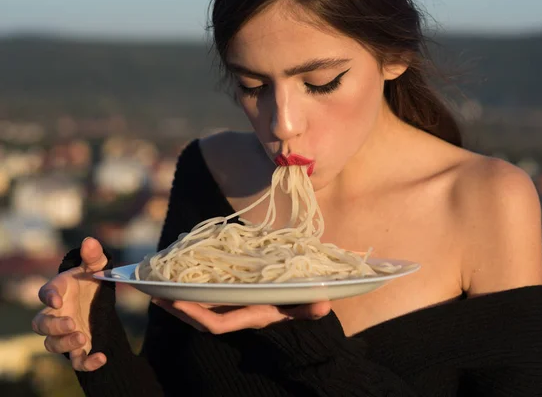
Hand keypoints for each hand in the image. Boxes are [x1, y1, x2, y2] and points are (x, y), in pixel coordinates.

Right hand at [32, 237, 108, 370]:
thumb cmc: (90, 280)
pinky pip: (76, 361)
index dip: (48, 296)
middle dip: (54, 326)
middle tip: (72, 323)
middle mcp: (56, 314)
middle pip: (41, 324)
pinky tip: (101, 358)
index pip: (46, 293)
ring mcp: (65, 332)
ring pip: (52, 344)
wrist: (97, 299)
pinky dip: (86, 363)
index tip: (57, 299)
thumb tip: (90, 241)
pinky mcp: (79, 348)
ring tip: (83, 338)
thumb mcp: (96, 267)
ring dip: (65, 344)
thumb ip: (94, 256)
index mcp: (59, 291)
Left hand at [152, 299, 330, 333]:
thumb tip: (323, 303)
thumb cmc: (298, 307)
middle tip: (153, 293)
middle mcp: (237, 315)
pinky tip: (176, 283)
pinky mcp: (231, 301)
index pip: (218, 323)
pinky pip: (206, 301)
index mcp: (250, 316)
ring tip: (155, 288)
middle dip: (177, 308)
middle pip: (200, 318)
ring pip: (200, 309)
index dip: (196, 315)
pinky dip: (189, 294)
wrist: (297, 316)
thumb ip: (311, 308)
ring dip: (178, 301)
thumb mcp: (304, 306)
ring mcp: (233, 309)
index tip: (177, 301)